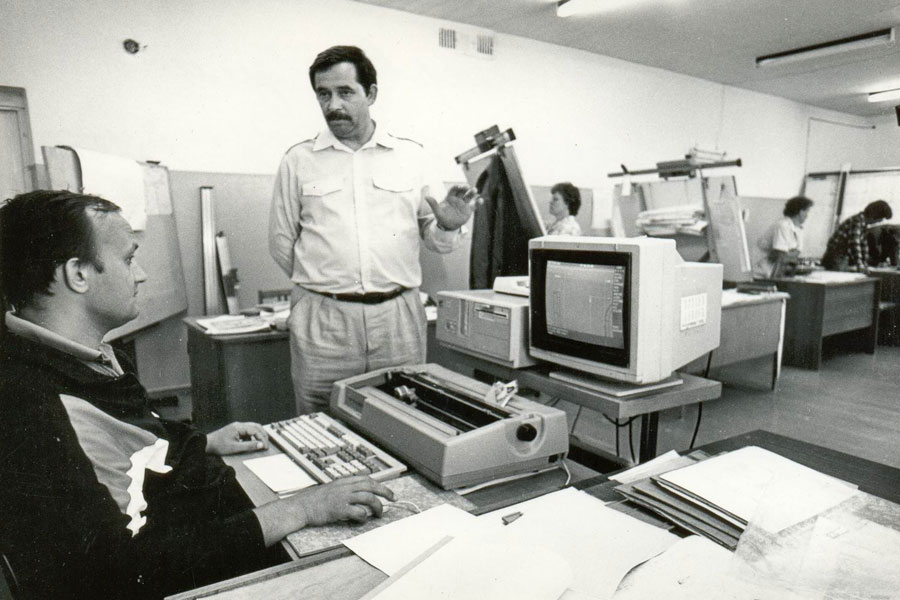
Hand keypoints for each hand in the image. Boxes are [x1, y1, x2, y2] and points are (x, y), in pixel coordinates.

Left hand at [206, 422, 267, 455]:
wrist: (207, 444)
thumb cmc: (219, 446)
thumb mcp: (235, 448)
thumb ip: (249, 446)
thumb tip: (261, 445)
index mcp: (239, 427)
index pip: (256, 430)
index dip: (262, 438)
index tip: (266, 446)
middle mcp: (239, 424)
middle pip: (256, 426)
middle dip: (263, 435)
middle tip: (267, 444)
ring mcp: (237, 426)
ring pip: (252, 427)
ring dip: (258, 435)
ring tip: (262, 443)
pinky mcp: (236, 430)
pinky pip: (247, 431)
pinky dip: (252, 436)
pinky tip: (252, 443)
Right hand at [253, 476, 394, 544]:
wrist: (301, 506)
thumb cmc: (315, 500)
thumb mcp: (332, 488)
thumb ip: (345, 487)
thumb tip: (361, 487)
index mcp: (343, 481)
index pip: (366, 479)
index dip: (379, 484)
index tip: (387, 491)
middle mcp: (345, 487)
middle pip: (370, 486)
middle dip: (384, 492)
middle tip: (393, 498)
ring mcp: (342, 497)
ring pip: (367, 498)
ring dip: (377, 506)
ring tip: (380, 513)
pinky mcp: (339, 509)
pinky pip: (357, 512)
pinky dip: (363, 516)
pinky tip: (363, 520)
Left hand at [425, 185, 482, 230]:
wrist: (448, 226)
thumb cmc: (442, 217)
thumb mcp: (437, 212)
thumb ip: (433, 204)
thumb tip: (426, 197)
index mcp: (450, 197)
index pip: (453, 190)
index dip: (456, 187)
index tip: (458, 186)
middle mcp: (457, 199)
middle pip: (462, 191)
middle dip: (465, 188)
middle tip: (467, 186)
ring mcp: (464, 204)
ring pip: (469, 196)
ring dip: (472, 193)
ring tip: (475, 190)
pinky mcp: (469, 209)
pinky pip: (474, 205)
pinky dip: (478, 202)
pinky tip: (481, 200)